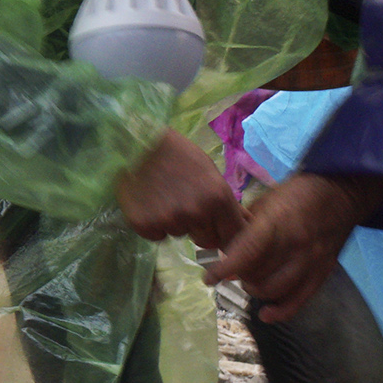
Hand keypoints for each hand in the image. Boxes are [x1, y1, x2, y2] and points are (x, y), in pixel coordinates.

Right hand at [116, 129, 245, 248]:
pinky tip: (149, 203)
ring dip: (175, 223)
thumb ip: (228, 203)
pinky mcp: (144, 225)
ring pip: (180, 234)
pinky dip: (154, 224)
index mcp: (218, 198)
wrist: (135, 142)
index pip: (235, 235)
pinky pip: (157, 235)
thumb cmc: (178, 154)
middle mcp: (196, 212)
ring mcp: (169, 220)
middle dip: (200, 229)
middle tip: (186, 206)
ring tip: (164, 197)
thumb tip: (246, 223)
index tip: (219, 228)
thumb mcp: (210, 172)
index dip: (227, 233)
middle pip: (207, 241)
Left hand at [203, 173, 382, 321]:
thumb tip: (225, 248)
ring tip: (248, 281)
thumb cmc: (294, 194)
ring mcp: (312, 261)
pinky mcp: (323, 272)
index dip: (225, 268)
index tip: (209, 278)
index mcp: (277, 222)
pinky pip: (301, 300)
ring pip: (275, 290)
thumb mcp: (265, 201)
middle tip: (233, 270)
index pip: (248, 252)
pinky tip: (265, 314)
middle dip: (239, 276)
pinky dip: (281, 311)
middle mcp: (295, 245)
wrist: (339, 193)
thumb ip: (245, 226)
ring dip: (255, 290)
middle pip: (259, 275)